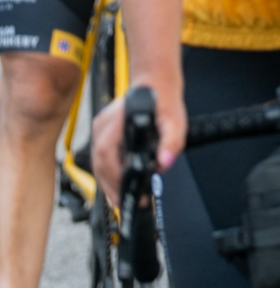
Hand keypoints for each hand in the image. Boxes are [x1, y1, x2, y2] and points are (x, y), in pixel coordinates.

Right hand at [91, 79, 186, 207]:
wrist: (155, 84)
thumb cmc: (164, 102)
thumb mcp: (175, 122)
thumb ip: (171, 142)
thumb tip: (164, 163)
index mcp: (120, 120)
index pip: (108, 154)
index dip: (114, 178)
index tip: (126, 193)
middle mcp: (104, 124)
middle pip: (99, 162)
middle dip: (110, 187)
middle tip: (123, 203)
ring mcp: (99, 127)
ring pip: (96, 161)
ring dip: (106, 182)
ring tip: (120, 198)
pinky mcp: (100, 130)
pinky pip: (99, 156)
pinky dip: (106, 172)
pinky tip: (115, 183)